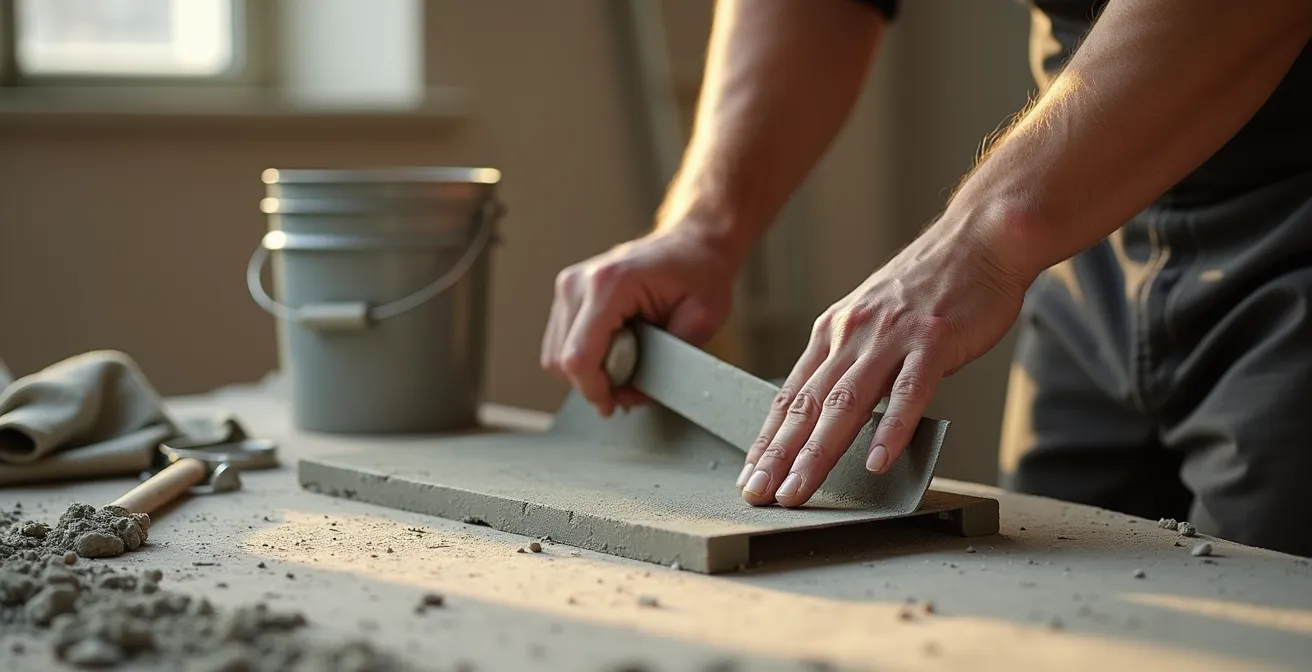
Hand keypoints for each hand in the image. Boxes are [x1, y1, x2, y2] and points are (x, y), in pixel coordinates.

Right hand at [541, 224, 740, 415]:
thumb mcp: (703, 318)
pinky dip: (586, 358)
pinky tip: (616, 353)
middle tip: (632, 387)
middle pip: (562, 360)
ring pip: (556, 356)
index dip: (594, 390)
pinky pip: (562, 343)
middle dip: (595, 384)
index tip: (614, 405)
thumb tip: (635, 395)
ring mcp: (569, 286)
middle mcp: (579, 282)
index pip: (578, 356)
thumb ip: (669, 361)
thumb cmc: (700, 274)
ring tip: (629, 365)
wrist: (692, 243)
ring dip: (590, 372)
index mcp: (609, 284)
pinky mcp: (568, 294)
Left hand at [736, 219, 1032, 506]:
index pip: (790, 395)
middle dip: (778, 456)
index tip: (749, 475)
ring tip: (798, 490)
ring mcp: (891, 338)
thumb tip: (828, 407)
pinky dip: (891, 429)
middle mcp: (852, 335)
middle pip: (807, 404)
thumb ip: (849, 360)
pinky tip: (877, 462)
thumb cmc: (928, 286)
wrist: (978, 240)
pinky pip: (909, 392)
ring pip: (845, 403)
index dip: (767, 439)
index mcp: (833, 332)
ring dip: (817, 452)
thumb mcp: (871, 317)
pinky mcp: (933, 341)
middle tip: (757, 494)